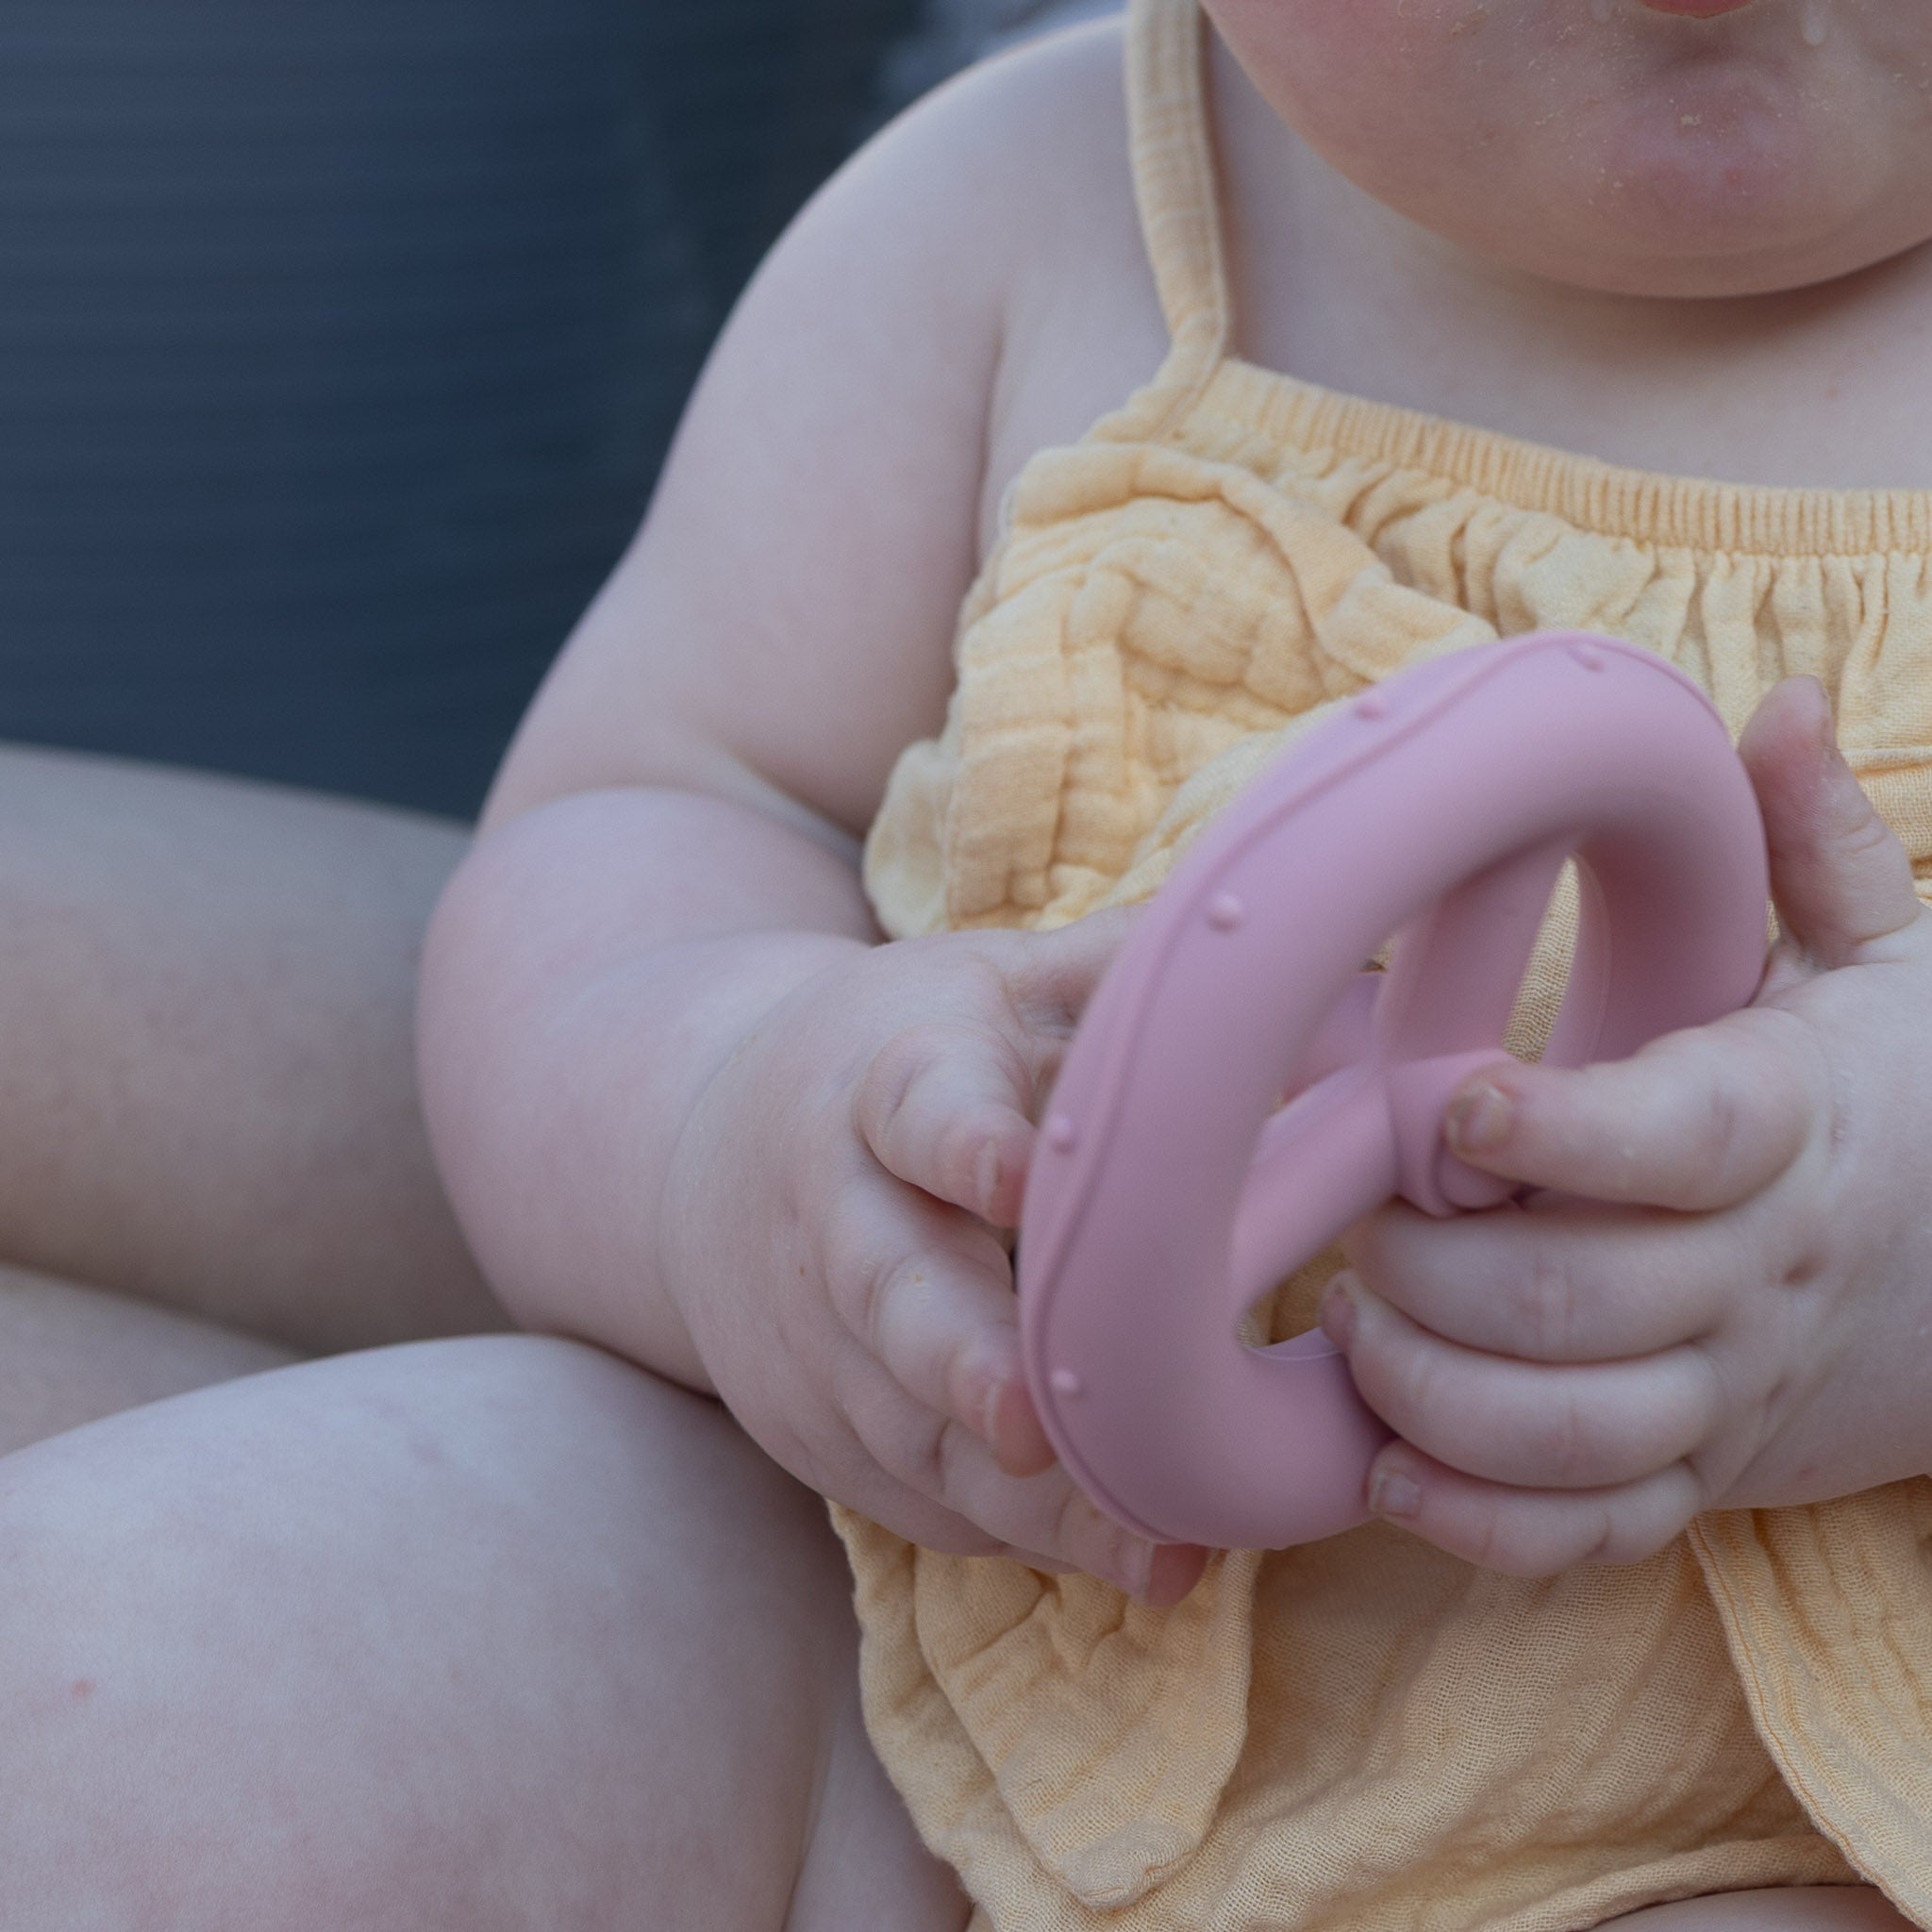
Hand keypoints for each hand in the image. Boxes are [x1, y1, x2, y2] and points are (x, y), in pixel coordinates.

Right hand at [656, 907, 1209, 1602]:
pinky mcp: (822, 1428)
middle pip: (891, 1293)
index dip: (960, 1141)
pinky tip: (1125, 1559)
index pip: (914, 1109)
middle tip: (1036, 1422)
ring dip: (1023, 1497)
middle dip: (961, 1357)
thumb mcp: (987, 987)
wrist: (705, 1154)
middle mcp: (839, 1216)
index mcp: (884, 1082)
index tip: (1012, 1173)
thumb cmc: (900, 1058)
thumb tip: (1297, 935)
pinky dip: (1011, 1534)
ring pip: (910, 1424)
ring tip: (1149, 1549)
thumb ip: (1118, 972)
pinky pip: (915, 1492)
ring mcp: (818, 1337)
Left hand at [1319, 676, 1931, 1573]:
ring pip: (1571, 1433)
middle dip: (1432, 1270)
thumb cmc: (1876, 1095)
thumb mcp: (1875, 961)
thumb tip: (1780, 709)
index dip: (1556, 1129)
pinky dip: (1477, 1524)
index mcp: (1785, 1129)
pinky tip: (1387, 1470)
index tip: (1449, 1097)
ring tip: (1355, 1320)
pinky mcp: (1695, 1477)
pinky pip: (1585, 1536)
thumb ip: (1813, 849)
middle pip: (1583, 1303)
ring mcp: (1725, 1392)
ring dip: (1430, 1391)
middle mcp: (1755, 1274)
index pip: (1679, 1142)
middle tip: (1356, 1218)